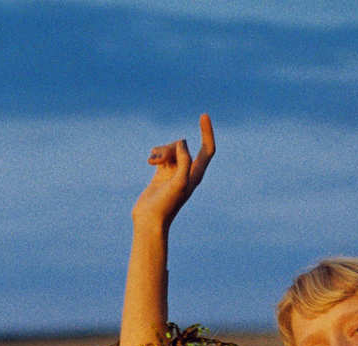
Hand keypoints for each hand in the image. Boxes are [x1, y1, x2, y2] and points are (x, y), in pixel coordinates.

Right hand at [131, 114, 215, 229]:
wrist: (150, 219)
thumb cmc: (166, 204)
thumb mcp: (179, 182)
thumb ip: (184, 161)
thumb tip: (181, 144)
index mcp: (196, 174)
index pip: (208, 149)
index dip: (207, 132)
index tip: (203, 115)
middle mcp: (187, 171)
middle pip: (182, 146)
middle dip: (170, 147)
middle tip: (160, 160)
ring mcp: (174, 172)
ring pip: (170, 149)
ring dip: (160, 151)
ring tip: (151, 162)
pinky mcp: (161, 173)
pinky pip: (161, 155)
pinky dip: (155, 155)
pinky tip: (149, 162)